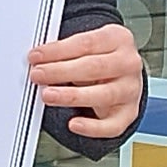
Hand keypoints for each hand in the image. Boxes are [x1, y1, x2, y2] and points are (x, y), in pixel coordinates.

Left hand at [26, 19, 144, 144]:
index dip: (58, 50)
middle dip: (61, 71)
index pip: (86, 43)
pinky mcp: (128, 114)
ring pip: (103, 95)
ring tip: (48, 96)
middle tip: (38, 75)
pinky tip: (73, 124)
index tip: (36, 56)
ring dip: (71, 96)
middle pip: (94, 67)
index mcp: (118, 39)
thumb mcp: (86, 46)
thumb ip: (66, 51)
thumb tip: (39, 61)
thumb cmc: (99, 58)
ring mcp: (130, 90)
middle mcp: (128, 64)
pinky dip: (92, 127)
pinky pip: (112, 125)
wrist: (122, 75)